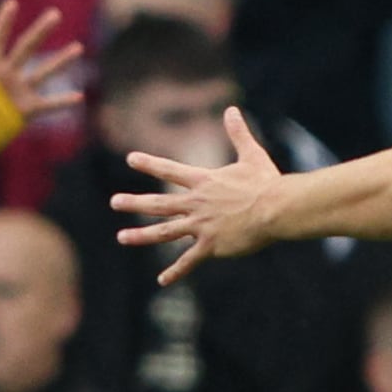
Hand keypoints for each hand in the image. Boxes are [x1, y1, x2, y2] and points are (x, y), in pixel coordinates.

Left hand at [0, 2, 79, 143]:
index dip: (4, 22)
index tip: (12, 3)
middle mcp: (7, 75)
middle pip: (26, 48)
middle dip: (40, 31)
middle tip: (55, 14)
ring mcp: (20, 91)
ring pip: (43, 72)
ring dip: (60, 61)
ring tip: (77, 47)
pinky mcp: (27, 110)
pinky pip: (49, 104)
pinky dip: (62, 101)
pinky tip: (79, 96)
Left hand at [113, 104, 286, 286]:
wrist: (276, 209)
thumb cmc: (267, 182)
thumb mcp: (251, 155)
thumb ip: (238, 133)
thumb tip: (232, 109)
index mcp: (204, 182)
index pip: (170, 170)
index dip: (150, 164)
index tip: (131, 159)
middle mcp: (197, 203)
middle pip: (159, 203)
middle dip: (134, 203)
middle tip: (114, 202)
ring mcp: (201, 226)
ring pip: (165, 232)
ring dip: (141, 235)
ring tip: (122, 237)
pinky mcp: (211, 246)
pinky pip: (189, 261)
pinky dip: (175, 272)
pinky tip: (162, 281)